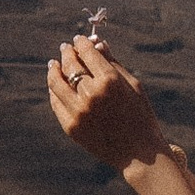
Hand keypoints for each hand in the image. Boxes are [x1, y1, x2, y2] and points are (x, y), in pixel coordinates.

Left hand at [45, 30, 167, 173]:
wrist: (140, 154)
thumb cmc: (141, 115)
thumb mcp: (133, 85)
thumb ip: (113, 62)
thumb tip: (97, 43)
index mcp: (110, 81)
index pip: (87, 52)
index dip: (81, 43)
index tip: (79, 40)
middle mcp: (91, 94)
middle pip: (70, 65)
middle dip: (67, 53)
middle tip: (65, 49)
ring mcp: (79, 112)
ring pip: (57, 83)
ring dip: (54, 70)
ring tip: (54, 64)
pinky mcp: (71, 126)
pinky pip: (56, 103)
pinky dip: (55, 91)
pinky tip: (56, 85)